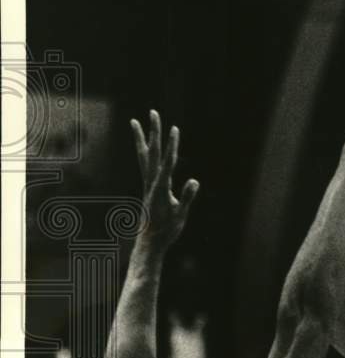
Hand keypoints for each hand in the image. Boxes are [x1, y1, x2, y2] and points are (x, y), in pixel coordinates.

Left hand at [130, 110, 198, 247]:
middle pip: (152, 152)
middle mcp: (151, 183)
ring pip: (144, 157)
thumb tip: (194, 181)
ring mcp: (148, 184)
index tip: (174, 129)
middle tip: (153, 112)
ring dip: (142, 138)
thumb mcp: (180, 215)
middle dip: (153, 132)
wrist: (150, 244)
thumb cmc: (167, 231)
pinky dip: (144, 152)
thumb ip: (186, 198)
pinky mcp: (148, 188)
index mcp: (160, 188)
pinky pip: (145, 165)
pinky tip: (145, 147)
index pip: (167, 162)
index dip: (172, 145)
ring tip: (135, 122)